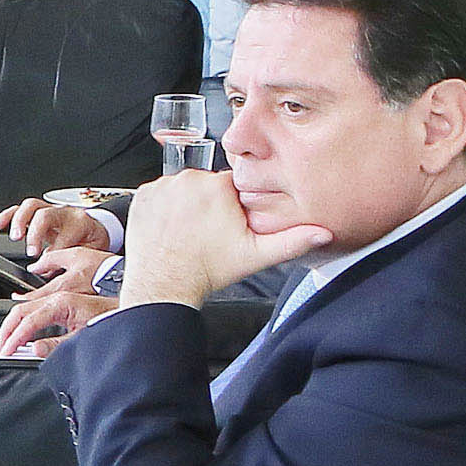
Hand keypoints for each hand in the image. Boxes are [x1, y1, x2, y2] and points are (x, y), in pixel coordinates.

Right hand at [0, 194, 116, 259]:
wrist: (95, 228)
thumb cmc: (91, 240)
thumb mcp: (90, 252)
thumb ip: (71, 261)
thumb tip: (48, 271)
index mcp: (80, 223)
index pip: (64, 236)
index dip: (54, 252)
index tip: (47, 266)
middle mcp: (64, 213)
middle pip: (45, 216)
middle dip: (35, 234)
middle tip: (31, 252)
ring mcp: (50, 210)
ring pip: (31, 206)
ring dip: (19, 221)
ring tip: (14, 237)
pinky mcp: (38, 211)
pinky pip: (19, 208)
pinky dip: (7, 216)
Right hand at [0, 261, 112, 356]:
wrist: (131, 310)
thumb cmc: (112, 319)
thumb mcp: (84, 337)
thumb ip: (57, 344)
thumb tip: (35, 350)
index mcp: (61, 304)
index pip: (28, 322)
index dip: (14, 338)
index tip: (6, 350)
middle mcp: (57, 298)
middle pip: (20, 311)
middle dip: (7, 330)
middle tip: (1, 346)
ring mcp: (59, 299)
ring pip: (26, 308)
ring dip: (13, 324)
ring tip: (7, 340)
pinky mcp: (62, 303)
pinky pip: (36, 309)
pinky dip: (24, 320)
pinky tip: (23, 331)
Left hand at [118, 163, 323, 306]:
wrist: (165, 285)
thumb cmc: (209, 270)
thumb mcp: (256, 255)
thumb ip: (292, 240)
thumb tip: (323, 233)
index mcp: (217, 187)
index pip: (234, 183)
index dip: (235, 203)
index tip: (231, 221)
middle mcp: (187, 180)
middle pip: (208, 184)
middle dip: (211, 202)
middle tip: (211, 230)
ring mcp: (161, 187)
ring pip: (184, 188)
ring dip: (188, 203)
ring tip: (191, 230)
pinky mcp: (142, 195)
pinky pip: (161, 193)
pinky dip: (166, 206)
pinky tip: (173, 226)